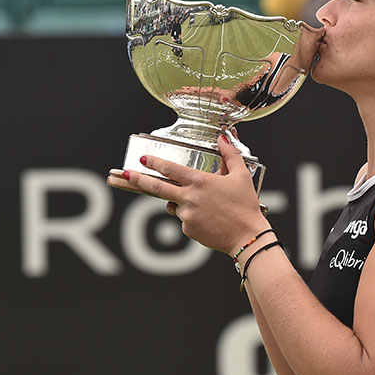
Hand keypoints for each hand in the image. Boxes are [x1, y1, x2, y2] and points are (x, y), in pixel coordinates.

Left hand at [121, 134, 269, 255]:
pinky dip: (193, 217)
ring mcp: (186, 215)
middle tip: (126, 173)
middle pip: (157, 187)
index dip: (154, 162)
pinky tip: (210, 218)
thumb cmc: (245, 205)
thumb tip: (223, 138)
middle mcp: (189, 197)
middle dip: (138, 179)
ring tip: (207, 206)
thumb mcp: (241, 175)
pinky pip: (184, 220)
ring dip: (182, 202)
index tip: (143, 158)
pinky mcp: (188, 229)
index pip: (169, 169)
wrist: (247, 235)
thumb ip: (230, 154)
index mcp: (199, 181)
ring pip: (175, 205)